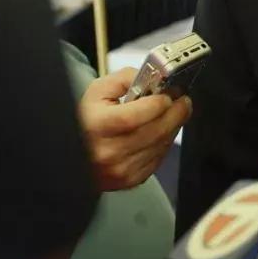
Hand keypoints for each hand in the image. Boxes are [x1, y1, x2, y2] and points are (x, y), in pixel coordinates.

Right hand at [78, 68, 191, 190]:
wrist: (75, 152)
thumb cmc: (86, 120)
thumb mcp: (98, 90)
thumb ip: (126, 78)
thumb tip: (153, 78)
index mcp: (96, 127)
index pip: (132, 118)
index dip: (156, 104)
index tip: (167, 94)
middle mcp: (108, 152)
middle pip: (155, 132)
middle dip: (176, 113)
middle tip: (182, 100)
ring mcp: (120, 169)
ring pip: (161, 145)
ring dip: (173, 127)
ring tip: (173, 113)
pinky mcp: (130, 180)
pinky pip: (159, 158)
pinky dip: (165, 142)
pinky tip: (162, 131)